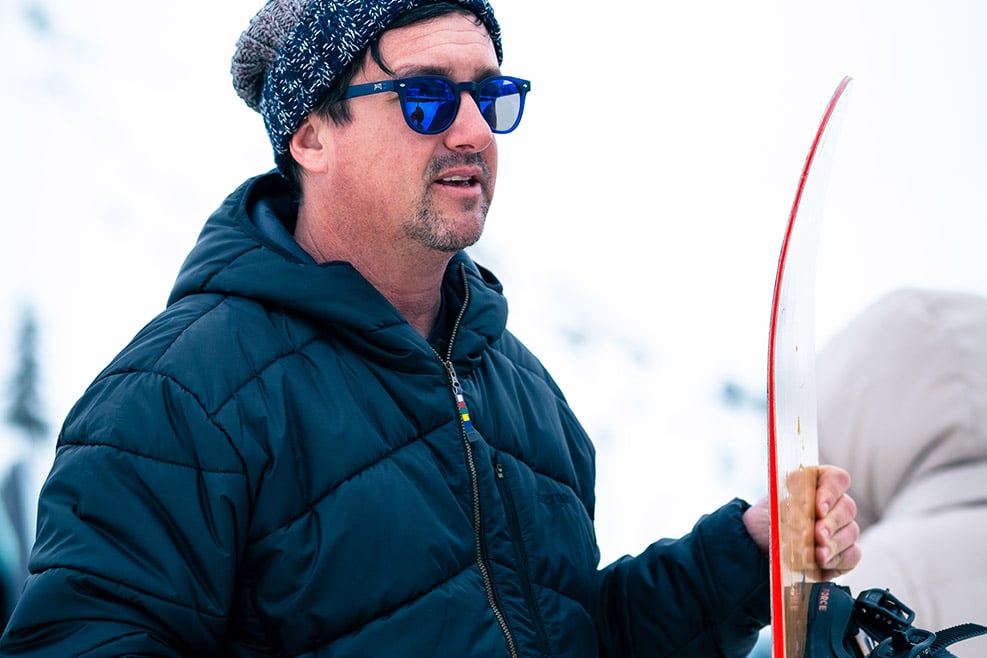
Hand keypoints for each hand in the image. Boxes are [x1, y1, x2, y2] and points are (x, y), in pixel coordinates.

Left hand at [742, 464, 860, 579]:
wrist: (761, 543)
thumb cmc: (769, 519)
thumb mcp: (771, 508)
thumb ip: (787, 507)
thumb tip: (804, 516)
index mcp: (818, 484)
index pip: (836, 479)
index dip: (830, 492)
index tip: (818, 508)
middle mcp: (835, 505)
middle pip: (847, 507)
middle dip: (831, 523)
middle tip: (818, 535)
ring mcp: (843, 529)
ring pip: (850, 532)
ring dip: (831, 544)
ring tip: (814, 554)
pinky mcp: (845, 554)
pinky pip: (851, 556)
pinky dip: (835, 560)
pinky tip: (820, 563)